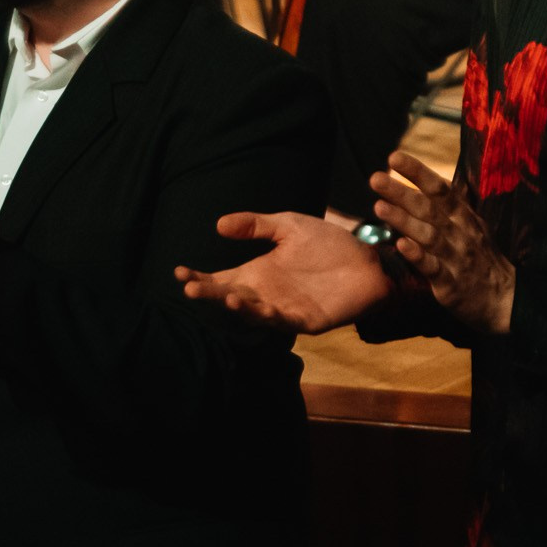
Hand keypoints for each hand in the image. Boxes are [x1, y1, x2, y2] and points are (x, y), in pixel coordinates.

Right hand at [176, 211, 391, 334]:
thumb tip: (218, 225)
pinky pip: (284, 321)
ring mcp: (285, 309)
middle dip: (210, 295)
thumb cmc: (328, 244)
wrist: (368, 260)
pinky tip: (258, 307)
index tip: (178, 272)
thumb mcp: (288, 226)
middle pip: (230, 297)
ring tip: (224, 296)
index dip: (200, 278)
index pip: (222, 278)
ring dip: (238, 307)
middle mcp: (266, 294)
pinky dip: (269, 317)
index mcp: (258, 272)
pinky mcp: (307, 320)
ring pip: (254, 313)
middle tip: (190, 289)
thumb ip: (256, 225)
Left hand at [369, 151, 513, 334]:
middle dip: (401, 192)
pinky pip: (433, 268)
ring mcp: (456, 257)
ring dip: (404, 220)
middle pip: (429, 209)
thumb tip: (428, 181)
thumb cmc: (481, 259)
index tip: (394, 157)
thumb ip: (451, 206)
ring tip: (379, 207)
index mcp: (463, 217)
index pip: (440, 189)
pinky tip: (401, 245)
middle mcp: (460, 233)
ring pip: (429, 235)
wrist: (505, 299)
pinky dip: (418, 256)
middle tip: (375, 178)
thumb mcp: (472, 226)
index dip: (418, 172)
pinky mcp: (451, 283)